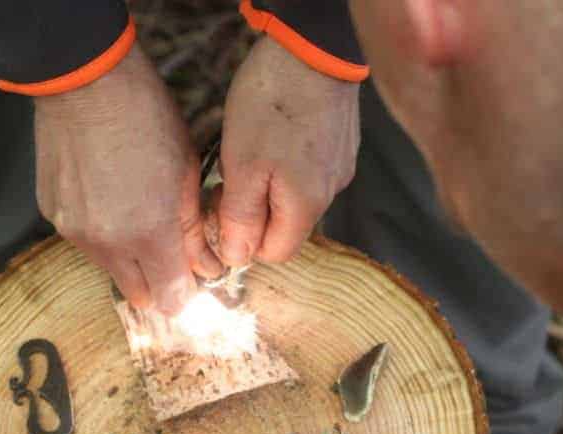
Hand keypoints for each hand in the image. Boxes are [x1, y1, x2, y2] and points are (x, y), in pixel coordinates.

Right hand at [33, 47, 220, 314]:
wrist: (85, 82)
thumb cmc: (146, 117)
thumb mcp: (186, 172)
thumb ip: (194, 230)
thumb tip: (207, 266)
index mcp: (149, 233)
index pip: (171, 299)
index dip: (186, 292)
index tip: (192, 275)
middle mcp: (107, 244)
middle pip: (138, 295)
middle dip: (157, 281)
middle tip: (169, 250)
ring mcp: (74, 231)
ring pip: (109, 268)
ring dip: (127, 255)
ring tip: (136, 209)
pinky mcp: (52, 214)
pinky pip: (83, 240)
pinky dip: (99, 230)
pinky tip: (107, 193)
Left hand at [217, 37, 360, 265]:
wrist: (311, 46)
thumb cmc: (272, 103)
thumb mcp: (242, 165)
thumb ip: (240, 218)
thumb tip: (237, 258)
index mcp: (307, 205)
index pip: (275, 253)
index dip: (244, 239)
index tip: (222, 207)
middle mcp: (331, 192)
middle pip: (285, 225)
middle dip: (254, 209)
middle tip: (230, 175)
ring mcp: (339, 166)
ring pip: (294, 196)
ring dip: (268, 183)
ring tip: (251, 147)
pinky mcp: (340, 143)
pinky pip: (307, 169)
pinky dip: (286, 161)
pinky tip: (273, 131)